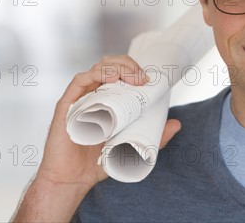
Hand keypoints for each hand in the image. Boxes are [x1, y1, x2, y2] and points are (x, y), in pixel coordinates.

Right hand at [12, 56, 180, 221]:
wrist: (73, 179)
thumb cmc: (97, 163)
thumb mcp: (131, 148)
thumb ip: (154, 138)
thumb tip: (177, 124)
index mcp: (106, 99)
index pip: (119, 72)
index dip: (133, 69)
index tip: (148, 79)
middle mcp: (92, 94)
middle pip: (110, 65)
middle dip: (128, 65)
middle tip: (142, 79)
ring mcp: (80, 98)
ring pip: (98, 69)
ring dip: (117, 68)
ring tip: (132, 79)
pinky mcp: (67, 105)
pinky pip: (79, 81)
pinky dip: (96, 74)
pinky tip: (111, 78)